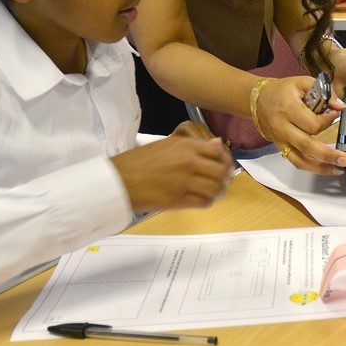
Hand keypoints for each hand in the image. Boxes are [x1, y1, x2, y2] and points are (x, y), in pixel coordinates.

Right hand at [111, 129, 234, 211]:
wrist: (118, 180)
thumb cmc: (139, 161)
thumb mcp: (166, 145)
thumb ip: (193, 145)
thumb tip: (218, 143)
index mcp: (186, 146)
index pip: (219, 153)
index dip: (226, 162)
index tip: (226, 167)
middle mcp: (189, 162)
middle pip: (221, 172)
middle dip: (225, 180)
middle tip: (224, 184)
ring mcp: (184, 182)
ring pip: (215, 189)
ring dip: (218, 193)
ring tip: (215, 194)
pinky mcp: (178, 200)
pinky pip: (203, 202)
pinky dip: (207, 202)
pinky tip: (202, 201)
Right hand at [254, 76, 345, 174]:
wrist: (258, 99)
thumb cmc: (282, 90)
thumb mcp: (303, 82)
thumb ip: (325, 92)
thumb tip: (340, 106)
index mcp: (288, 109)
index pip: (312, 123)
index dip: (328, 121)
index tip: (334, 114)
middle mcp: (283, 127)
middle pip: (307, 146)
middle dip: (328, 155)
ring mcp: (280, 140)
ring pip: (300, 160)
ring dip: (320, 167)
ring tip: (338, 169)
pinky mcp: (280, 147)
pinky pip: (295, 161)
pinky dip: (311, 168)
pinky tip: (325, 168)